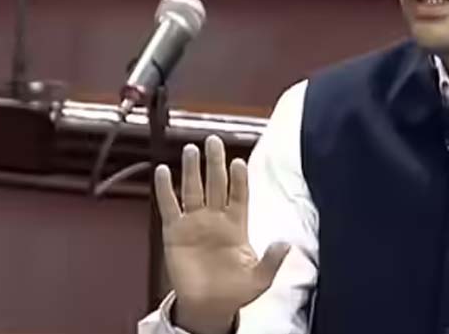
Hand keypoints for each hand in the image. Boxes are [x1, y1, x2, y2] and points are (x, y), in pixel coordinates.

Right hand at [155, 135, 289, 333]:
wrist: (210, 307)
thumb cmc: (236, 292)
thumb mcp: (260, 279)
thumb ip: (272, 260)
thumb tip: (285, 243)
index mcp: (237, 225)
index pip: (239, 195)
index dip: (239, 179)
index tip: (238, 162)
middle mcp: (216, 219)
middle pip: (216, 184)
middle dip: (215, 163)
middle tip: (213, 140)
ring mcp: (195, 223)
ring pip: (193, 190)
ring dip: (192, 170)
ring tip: (191, 149)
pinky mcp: (174, 233)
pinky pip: (169, 207)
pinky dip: (165, 190)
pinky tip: (163, 172)